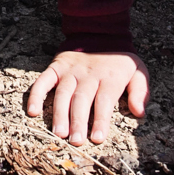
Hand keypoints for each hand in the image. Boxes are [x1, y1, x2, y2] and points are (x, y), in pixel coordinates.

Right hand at [25, 50, 148, 145]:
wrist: (100, 32)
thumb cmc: (120, 60)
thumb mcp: (139, 71)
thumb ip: (140, 92)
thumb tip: (140, 113)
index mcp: (110, 77)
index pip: (104, 101)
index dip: (101, 120)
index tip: (97, 138)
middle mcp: (88, 74)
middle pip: (82, 100)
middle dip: (78, 122)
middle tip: (76, 142)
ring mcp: (70, 71)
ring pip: (63, 94)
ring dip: (60, 114)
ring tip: (59, 133)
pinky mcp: (56, 67)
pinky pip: (43, 81)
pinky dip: (36, 95)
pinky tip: (33, 111)